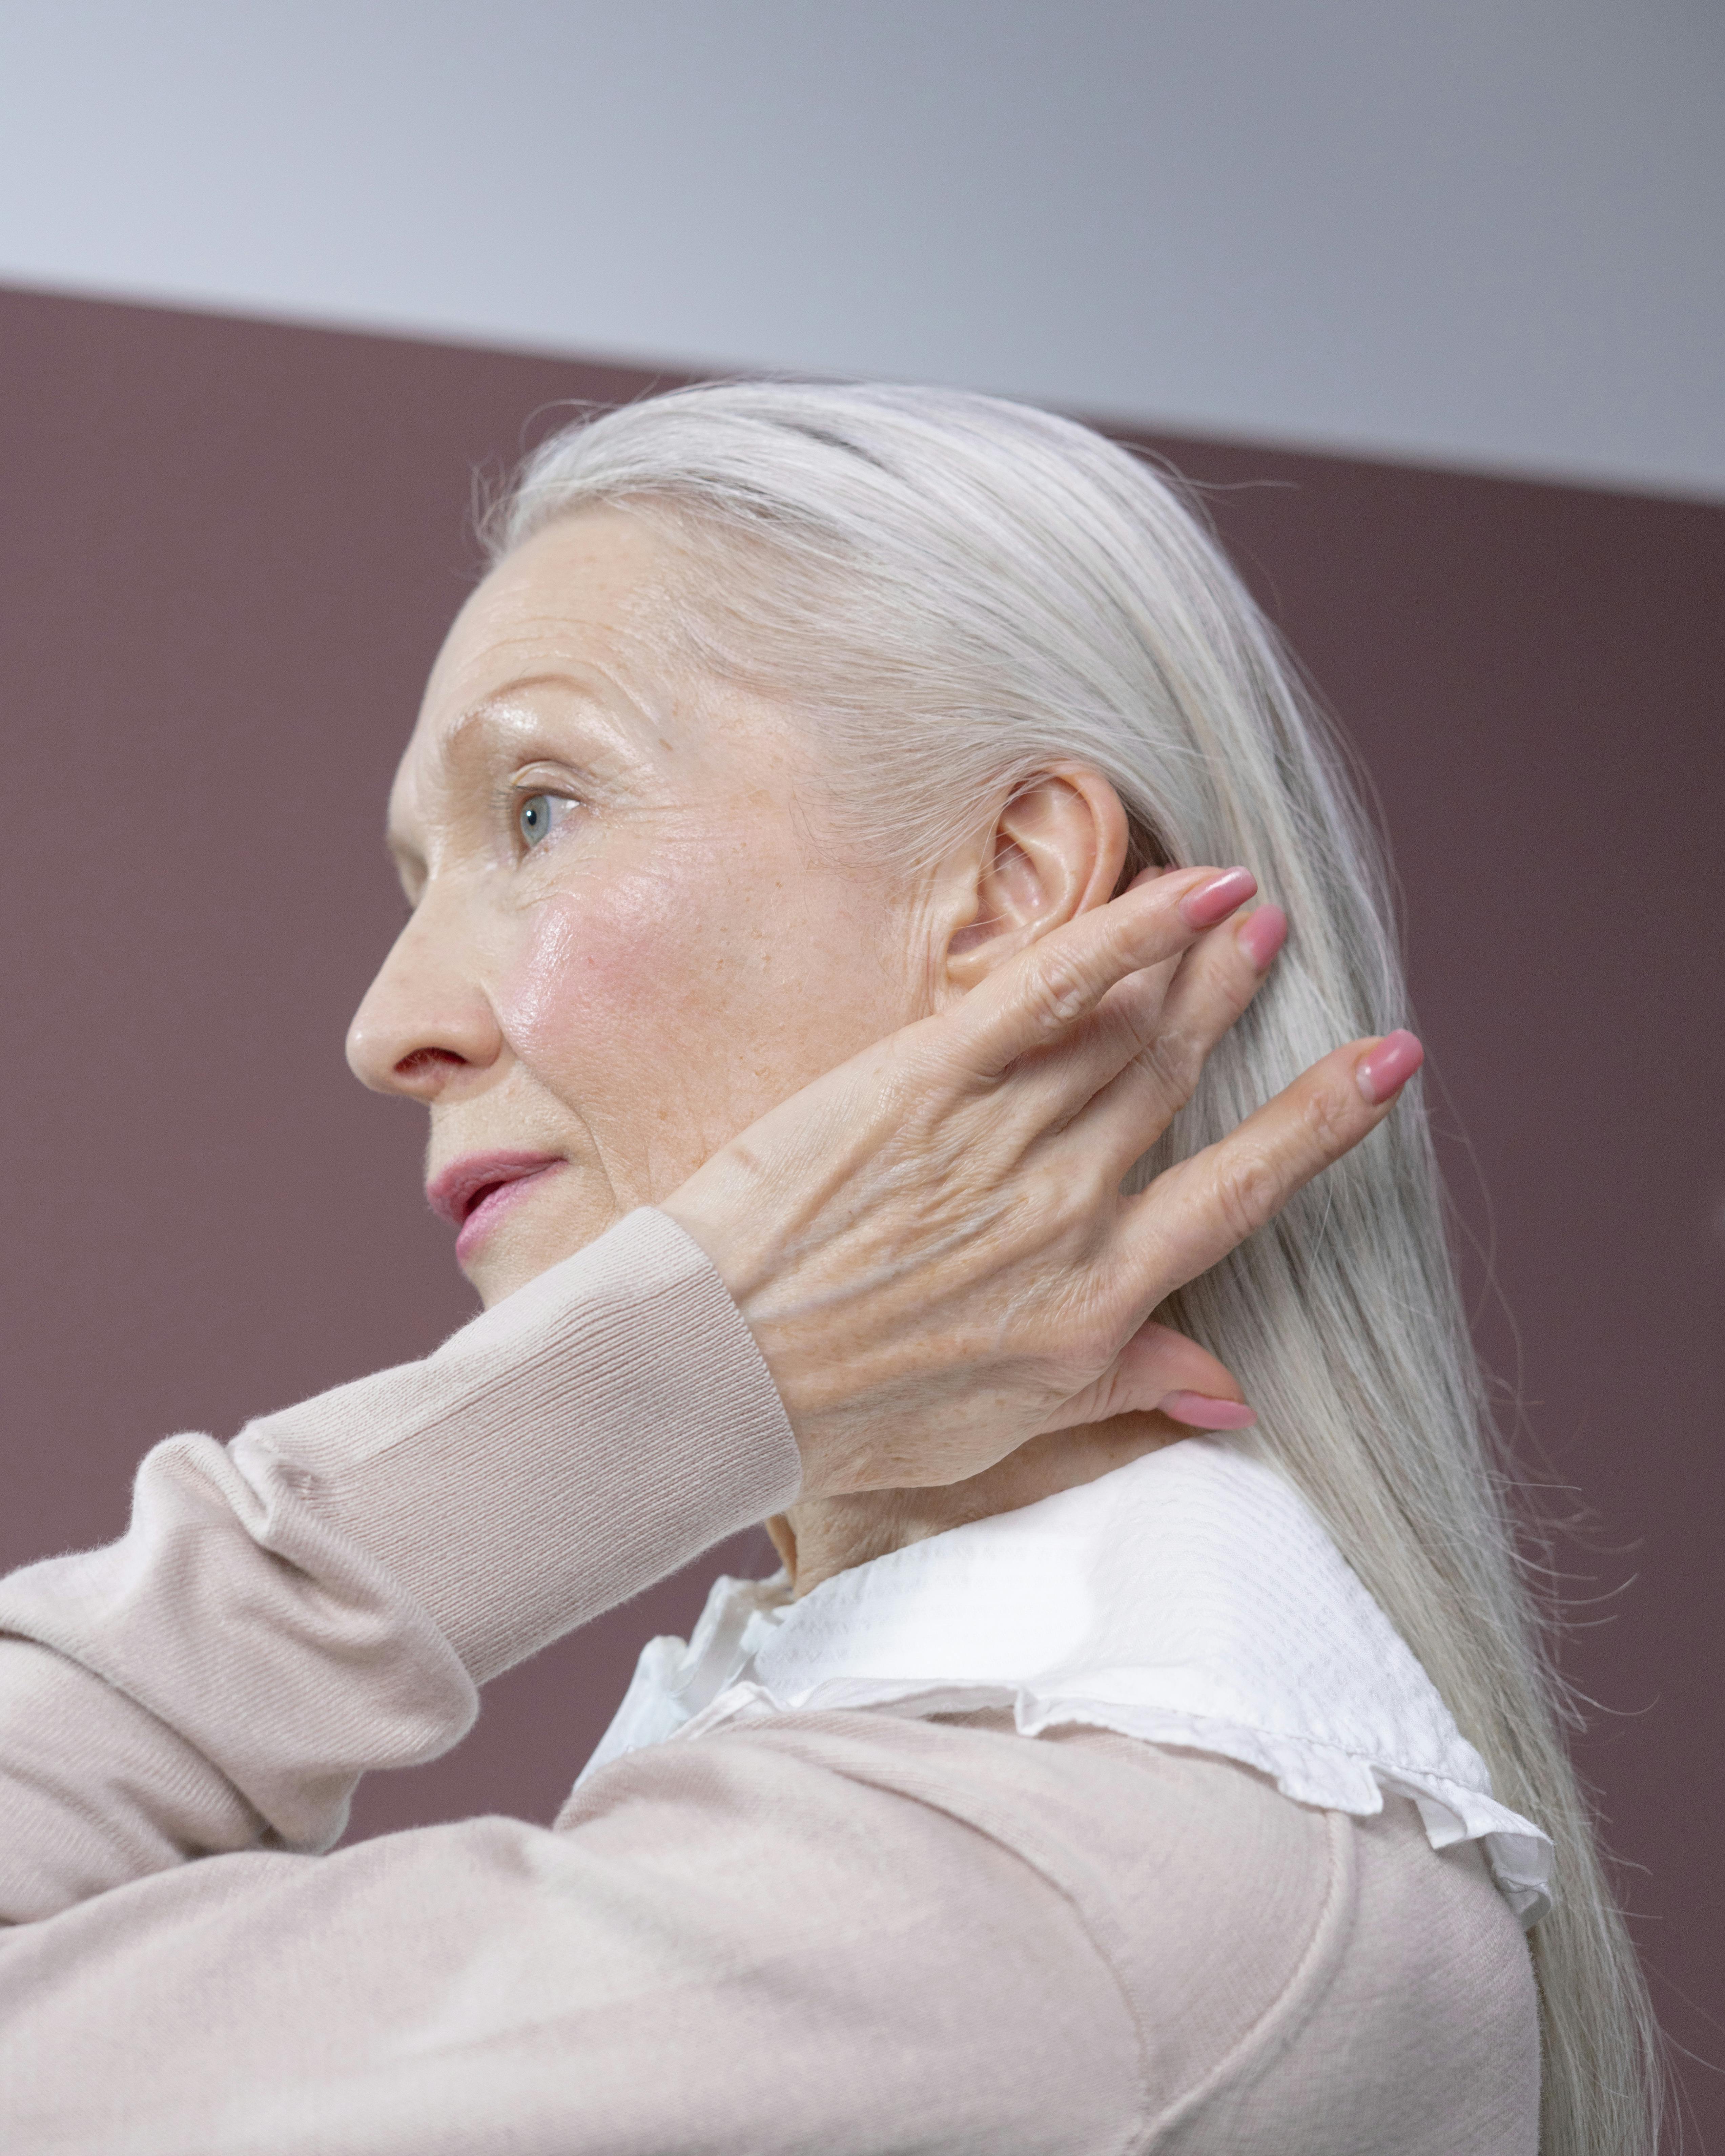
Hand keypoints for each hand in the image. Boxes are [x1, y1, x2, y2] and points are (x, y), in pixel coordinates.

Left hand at [662, 865, 1421, 1499]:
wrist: (717, 1374)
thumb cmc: (850, 1415)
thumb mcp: (1003, 1433)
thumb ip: (1126, 1393)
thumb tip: (1233, 1392)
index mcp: (1096, 1300)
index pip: (1242, 1193)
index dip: (1322, 1124)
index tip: (1384, 1064)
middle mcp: (1068, 1212)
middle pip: (1178, 1083)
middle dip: (1240, 1003)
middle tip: (1288, 939)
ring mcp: (1001, 1139)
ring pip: (1128, 1028)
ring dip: (1196, 958)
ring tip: (1245, 903)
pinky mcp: (925, 1081)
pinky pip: (1048, 991)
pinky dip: (1123, 933)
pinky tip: (1178, 886)